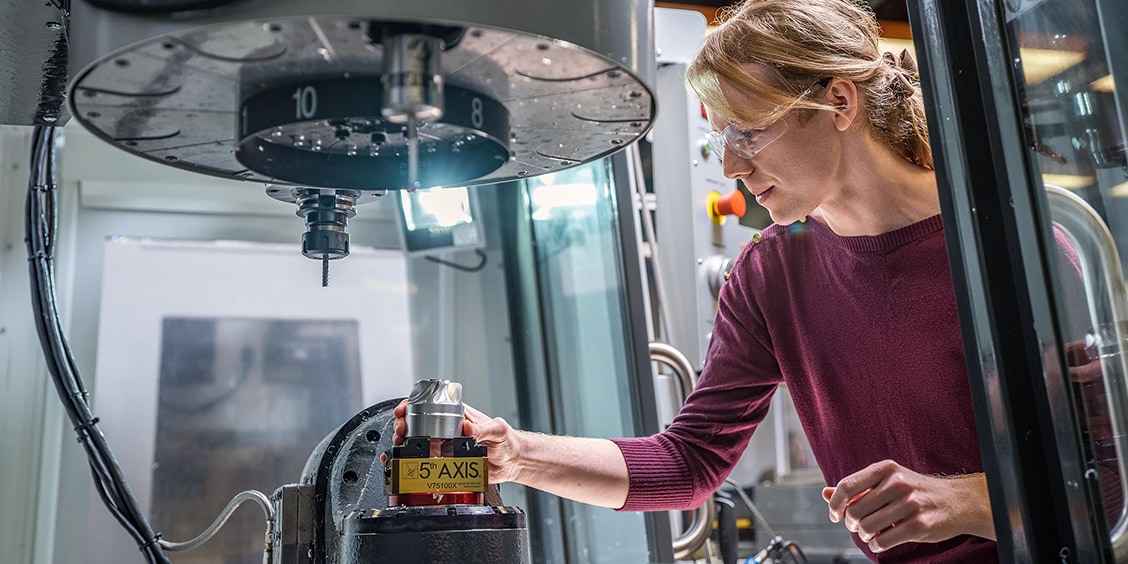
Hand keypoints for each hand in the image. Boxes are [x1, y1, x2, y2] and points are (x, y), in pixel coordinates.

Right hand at [390, 400, 523, 484]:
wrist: (512, 464)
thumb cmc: (508, 442)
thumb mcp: (498, 430)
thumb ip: (484, 429)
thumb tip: (467, 427)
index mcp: (458, 416)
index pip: (431, 404)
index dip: (413, 404)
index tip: (404, 409)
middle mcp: (448, 430)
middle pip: (417, 423)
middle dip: (403, 425)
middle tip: (401, 432)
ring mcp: (445, 446)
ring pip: (417, 442)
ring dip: (404, 444)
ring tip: (400, 447)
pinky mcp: (446, 464)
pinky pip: (426, 463)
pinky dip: (412, 463)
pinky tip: (404, 464)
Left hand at [822, 460, 993, 553]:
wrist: (956, 501)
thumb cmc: (915, 491)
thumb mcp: (886, 481)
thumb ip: (857, 488)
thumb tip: (825, 493)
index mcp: (885, 469)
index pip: (846, 486)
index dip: (835, 504)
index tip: (835, 515)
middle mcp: (897, 483)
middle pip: (855, 511)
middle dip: (851, 524)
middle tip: (857, 527)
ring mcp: (910, 504)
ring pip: (868, 527)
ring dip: (864, 536)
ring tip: (870, 534)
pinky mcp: (920, 525)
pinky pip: (884, 540)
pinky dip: (876, 545)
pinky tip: (880, 542)